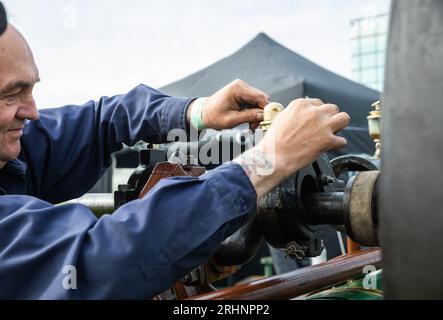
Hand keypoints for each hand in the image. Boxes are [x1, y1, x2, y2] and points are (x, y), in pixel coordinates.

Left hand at [187, 79, 268, 129]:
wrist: (203, 113)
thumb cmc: (214, 116)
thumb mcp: (231, 120)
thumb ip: (248, 117)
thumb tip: (263, 116)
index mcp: (238, 89)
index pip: (260, 98)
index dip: (266, 110)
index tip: (267, 121)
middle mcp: (241, 86)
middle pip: (261, 99)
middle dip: (261, 113)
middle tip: (255, 126)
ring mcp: (242, 89)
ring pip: (259, 102)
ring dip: (257, 114)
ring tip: (251, 125)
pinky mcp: (243, 94)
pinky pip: (254, 103)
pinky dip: (253, 112)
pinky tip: (249, 121)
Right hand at [234, 98, 349, 197]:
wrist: (274, 157)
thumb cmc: (274, 142)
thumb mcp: (281, 118)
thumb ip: (295, 113)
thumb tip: (302, 115)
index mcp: (301, 105)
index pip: (318, 103)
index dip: (317, 113)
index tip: (315, 120)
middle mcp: (314, 113)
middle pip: (333, 108)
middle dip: (329, 117)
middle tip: (323, 126)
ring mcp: (323, 126)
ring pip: (344, 118)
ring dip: (339, 125)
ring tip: (333, 132)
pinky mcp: (328, 141)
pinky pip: (342, 141)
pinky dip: (336, 145)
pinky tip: (329, 147)